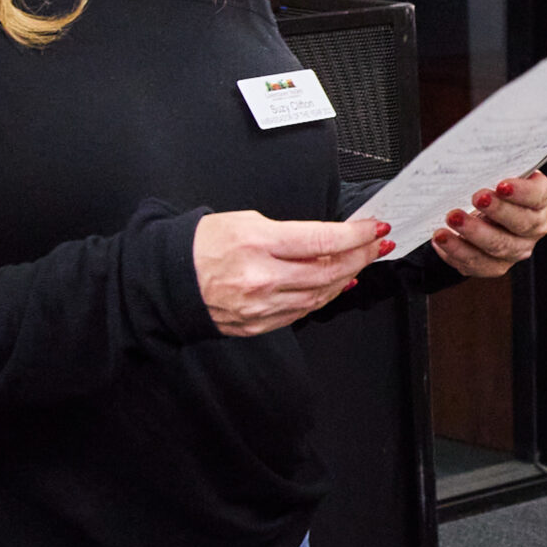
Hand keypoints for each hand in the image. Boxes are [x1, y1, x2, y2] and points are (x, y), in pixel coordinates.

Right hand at [194, 211, 390, 335]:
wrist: (169, 279)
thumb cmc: (203, 244)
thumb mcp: (246, 221)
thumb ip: (288, 233)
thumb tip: (325, 241)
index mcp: (258, 244)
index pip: (323, 241)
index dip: (356, 236)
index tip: (374, 229)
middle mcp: (261, 278)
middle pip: (328, 271)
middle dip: (360, 256)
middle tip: (377, 246)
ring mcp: (260, 306)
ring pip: (319, 296)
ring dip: (347, 278)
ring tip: (361, 263)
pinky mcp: (258, 325)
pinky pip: (301, 313)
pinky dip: (323, 298)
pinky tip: (335, 286)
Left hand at [431, 172, 546, 278]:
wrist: (478, 212)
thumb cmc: (488, 187)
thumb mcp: (492, 172)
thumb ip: (490, 166)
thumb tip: (471, 154)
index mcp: (538, 200)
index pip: (538, 195)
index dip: (521, 192)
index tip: (501, 184)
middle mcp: (532, 227)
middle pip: (520, 223)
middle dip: (496, 211)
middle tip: (475, 198)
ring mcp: (516, 249)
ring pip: (498, 247)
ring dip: (472, 234)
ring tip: (451, 219)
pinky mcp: (495, 266)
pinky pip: (478, 265)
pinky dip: (457, 252)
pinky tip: (443, 239)